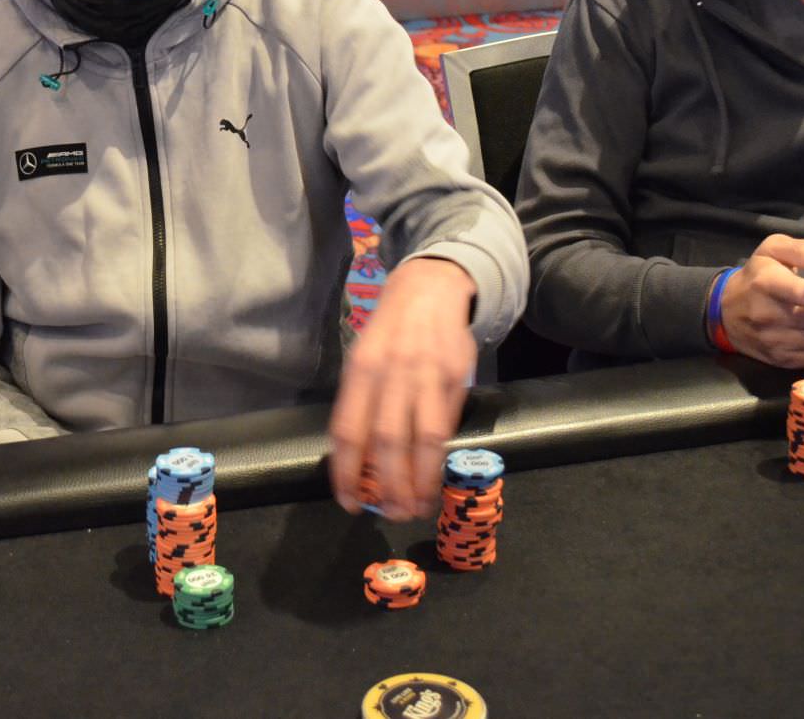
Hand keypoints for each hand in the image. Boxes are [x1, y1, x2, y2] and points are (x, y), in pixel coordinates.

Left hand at [328, 257, 477, 521]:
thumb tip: (358, 462)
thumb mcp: (364, 358)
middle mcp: (391, 373)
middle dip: (387, 485)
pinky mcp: (456, 378)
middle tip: (389, 514)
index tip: (348, 502)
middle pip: (386, 441)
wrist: (431, 289)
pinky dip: (438, 457)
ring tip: (415, 507)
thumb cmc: (390, 334)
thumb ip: (360, 404)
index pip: (348, 430)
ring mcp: (427, 375)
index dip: (346, 472)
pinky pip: (446, 425)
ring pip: (422, 439)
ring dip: (419, 480)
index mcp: (360, 370)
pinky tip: (433, 478)